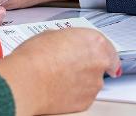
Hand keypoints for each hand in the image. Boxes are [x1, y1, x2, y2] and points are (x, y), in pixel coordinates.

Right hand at [0, 28, 119, 115]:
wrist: (27, 80)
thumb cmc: (36, 56)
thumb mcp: (52, 34)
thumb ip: (69, 39)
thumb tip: (67, 43)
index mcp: (95, 41)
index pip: (108, 45)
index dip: (102, 50)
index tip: (98, 53)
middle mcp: (99, 63)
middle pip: (101, 63)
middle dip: (90, 63)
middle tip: (71, 63)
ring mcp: (94, 84)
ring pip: (93, 81)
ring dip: (82, 78)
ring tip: (60, 74)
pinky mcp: (86, 102)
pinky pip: (84, 95)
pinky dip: (75, 92)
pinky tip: (59, 86)